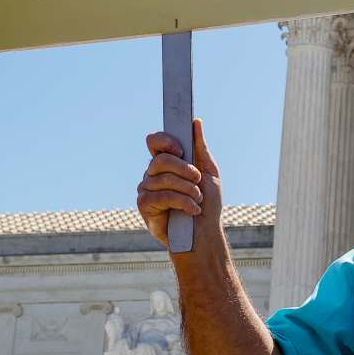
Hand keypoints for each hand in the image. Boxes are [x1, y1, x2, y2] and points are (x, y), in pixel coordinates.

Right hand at [136, 118, 222, 247]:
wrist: (204, 232)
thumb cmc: (206, 203)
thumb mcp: (208, 172)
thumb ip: (200, 148)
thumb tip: (196, 122)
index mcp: (167, 163)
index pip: (154, 142)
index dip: (164, 141)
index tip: (180, 149)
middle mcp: (153, 174)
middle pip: (160, 160)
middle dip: (184, 169)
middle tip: (198, 179)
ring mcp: (146, 189)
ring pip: (163, 179)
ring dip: (188, 189)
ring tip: (198, 199)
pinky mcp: (144, 206)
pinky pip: (161, 196)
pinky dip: (182, 202)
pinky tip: (192, 210)